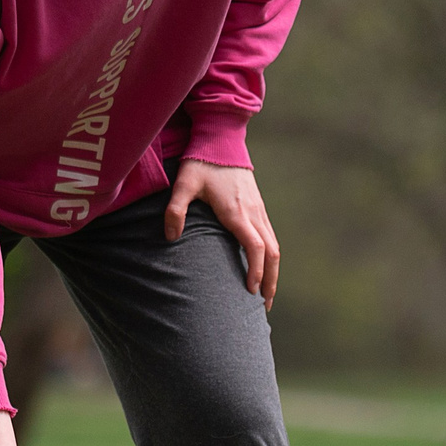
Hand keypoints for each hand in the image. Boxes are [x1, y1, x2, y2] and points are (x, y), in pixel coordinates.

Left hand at [164, 159, 279, 307]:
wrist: (221, 140)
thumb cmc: (201, 163)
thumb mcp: (183, 184)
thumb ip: (174, 211)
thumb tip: (170, 238)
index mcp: (236, 212)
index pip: (255, 247)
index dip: (256, 271)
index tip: (251, 291)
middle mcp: (253, 213)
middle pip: (272, 253)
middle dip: (271, 280)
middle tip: (265, 305)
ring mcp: (258, 210)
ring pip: (274, 246)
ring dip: (273, 271)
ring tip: (267, 293)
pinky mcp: (258, 207)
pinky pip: (270, 237)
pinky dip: (270, 257)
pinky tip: (264, 268)